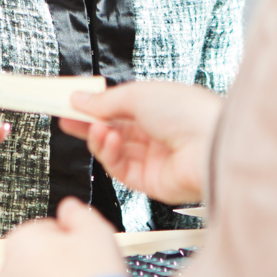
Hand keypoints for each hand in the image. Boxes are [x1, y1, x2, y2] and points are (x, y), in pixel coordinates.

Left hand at [0, 198, 126, 276]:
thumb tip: (68, 208)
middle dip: (62, 266)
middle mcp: (7, 274)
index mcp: (20, 242)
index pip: (47, 230)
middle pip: (40, 261)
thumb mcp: (95, 231)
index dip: (72, 239)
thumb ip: (77, 213)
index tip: (86, 251)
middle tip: (87, 276)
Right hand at [60, 81, 222, 204]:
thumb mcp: (139, 95)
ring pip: (114, 150)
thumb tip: (79, 98)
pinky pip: (120, 168)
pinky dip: (109, 154)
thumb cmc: (188, 113)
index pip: (120, 107)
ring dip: (100, 138)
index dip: (95, 106)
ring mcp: (154, 158)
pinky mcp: (150, 181)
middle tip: (66, 120)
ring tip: (95, 128)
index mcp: (160, 107)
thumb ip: (105, 101)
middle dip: (89, 124)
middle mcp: (158, 133)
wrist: (210, 147)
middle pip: (114, 130)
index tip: (71, 104)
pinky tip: (108, 140)